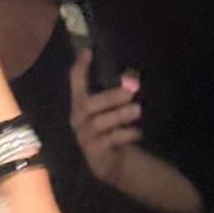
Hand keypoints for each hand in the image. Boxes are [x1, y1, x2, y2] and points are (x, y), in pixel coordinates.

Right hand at [70, 48, 145, 187]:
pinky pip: (108, 140)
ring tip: (137, 110)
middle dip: (110, 97)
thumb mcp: (113, 109)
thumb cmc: (112, 129)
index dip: (80, 67)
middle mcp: (78, 118)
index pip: (75, 82)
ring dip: (119, 115)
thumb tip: (132, 76)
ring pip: (98, 123)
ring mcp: (83, 136)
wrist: (111, 161)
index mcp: (81, 103)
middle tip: (131, 91)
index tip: (88, 51)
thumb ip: (120, 94)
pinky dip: (124, 134)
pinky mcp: (92, 151)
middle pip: (88, 104)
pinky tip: (138, 132)